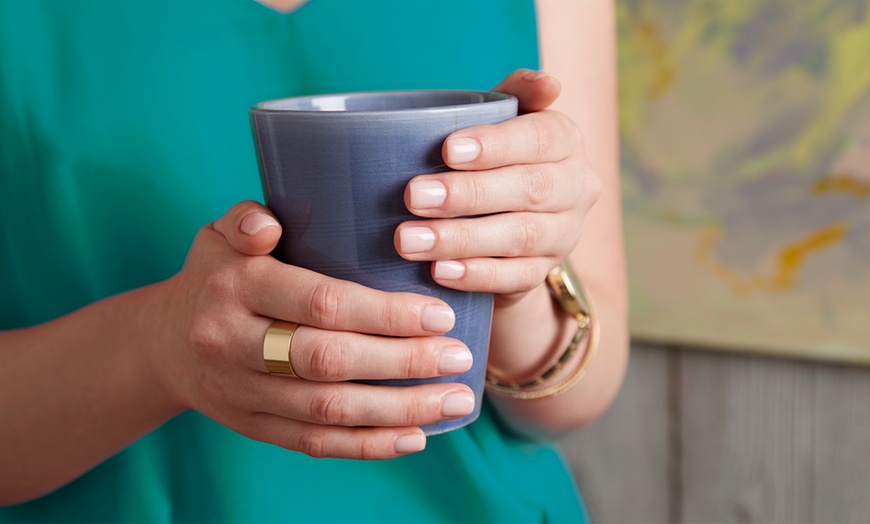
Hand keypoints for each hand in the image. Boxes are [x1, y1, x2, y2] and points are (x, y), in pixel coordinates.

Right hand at [153, 201, 475, 458]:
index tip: (438, 315)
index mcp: (235, 286)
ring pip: (327, 410)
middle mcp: (232, 343)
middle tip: (461, 358)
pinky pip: (313, 444)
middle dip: (403, 363)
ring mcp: (240, 393)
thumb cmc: (213, 277)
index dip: (383, 314)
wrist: (160, 344)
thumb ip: (245, 218)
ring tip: (454, 400)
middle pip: (329, 360)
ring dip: (399, 410)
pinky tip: (413, 436)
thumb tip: (270, 222)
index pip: (320, 303)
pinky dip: (367, 444)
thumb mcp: (218, 236)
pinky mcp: (250, 426)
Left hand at [395, 69, 600, 304]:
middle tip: (413, 196)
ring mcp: (564, 235)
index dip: (496, 144)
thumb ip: (512, 94)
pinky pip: (515, 278)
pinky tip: (438, 271)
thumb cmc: (490, 157)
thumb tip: (547, 82)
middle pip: (530, 189)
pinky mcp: (543, 273)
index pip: (540, 138)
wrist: (502, 218)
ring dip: (461, 238)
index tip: (447, 151)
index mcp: (566, 141)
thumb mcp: (497, 120)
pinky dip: (475, 275)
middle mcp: (575, 188)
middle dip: (468, 194)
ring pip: (520, 236)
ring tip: (410, 240)